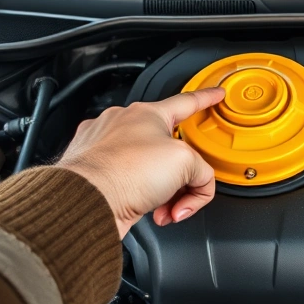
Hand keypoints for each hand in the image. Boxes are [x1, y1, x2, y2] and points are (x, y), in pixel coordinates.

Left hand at [56, 87, 225, 237]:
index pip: (186, 102)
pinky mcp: (98, 175)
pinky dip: (144, 199)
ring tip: (164, 205)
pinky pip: (133, 185)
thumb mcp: (184, 162)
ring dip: (166, 192)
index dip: (206, 98)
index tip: (216, 94)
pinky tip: (145, 208)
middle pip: (171, 148)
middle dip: (183, 174)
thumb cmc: (123, 174)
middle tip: (187, 188)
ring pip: (153, 170)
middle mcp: (124, 127)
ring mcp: (107, 150)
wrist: (87, 203)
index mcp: (146, 114)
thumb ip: (202, 169)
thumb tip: (197, 186)